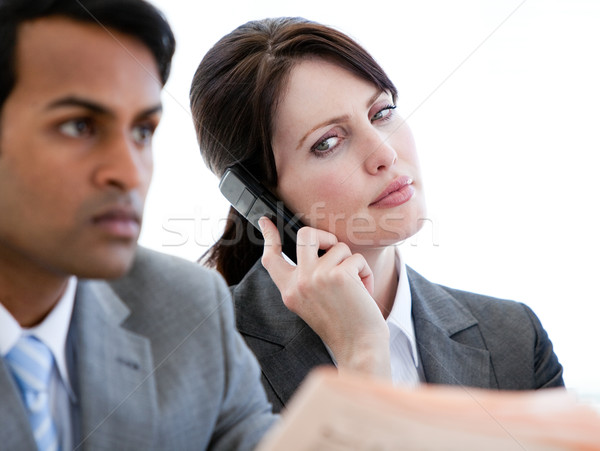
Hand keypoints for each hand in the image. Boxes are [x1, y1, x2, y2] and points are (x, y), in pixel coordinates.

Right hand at [259, 217, 390, 378]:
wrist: (359, 346)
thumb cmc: (343, 324)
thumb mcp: (315, 301)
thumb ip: (308, 277)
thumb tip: (317, 245)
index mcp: (289, 291)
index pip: (271, 259)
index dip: (268, 236)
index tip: (265, 220)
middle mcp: (298, 283)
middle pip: (305, 235)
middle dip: (325, 236)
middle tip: (334, 248)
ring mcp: (315, 278)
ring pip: (338, 246)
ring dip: (352, 264)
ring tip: (355, 287)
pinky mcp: (337, 275)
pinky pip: (356, 258)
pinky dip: (365, 273)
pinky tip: (364, 292)